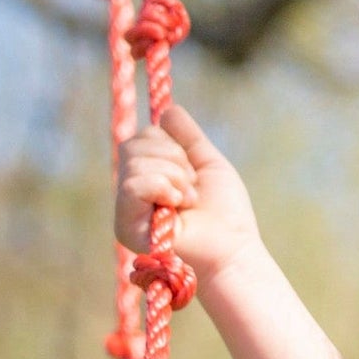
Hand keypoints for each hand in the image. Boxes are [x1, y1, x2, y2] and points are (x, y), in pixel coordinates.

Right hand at [113, 105, 262, 287]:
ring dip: (175, 176)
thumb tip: (168, 110)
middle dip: (174, 159)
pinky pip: (133, 184)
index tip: (193, 172)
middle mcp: (130, 192)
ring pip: (134, 162)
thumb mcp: (207, 163)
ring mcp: (125, 210)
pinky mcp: (125, 226)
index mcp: (147, 177)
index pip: (143, 136)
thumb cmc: (226, 213)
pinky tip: (178, 207)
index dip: (172, 145)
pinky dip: (163, 187)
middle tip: (193, 188)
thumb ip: (188, 136)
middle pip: (133, 145)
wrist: (233, 249)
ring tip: (189, 200)